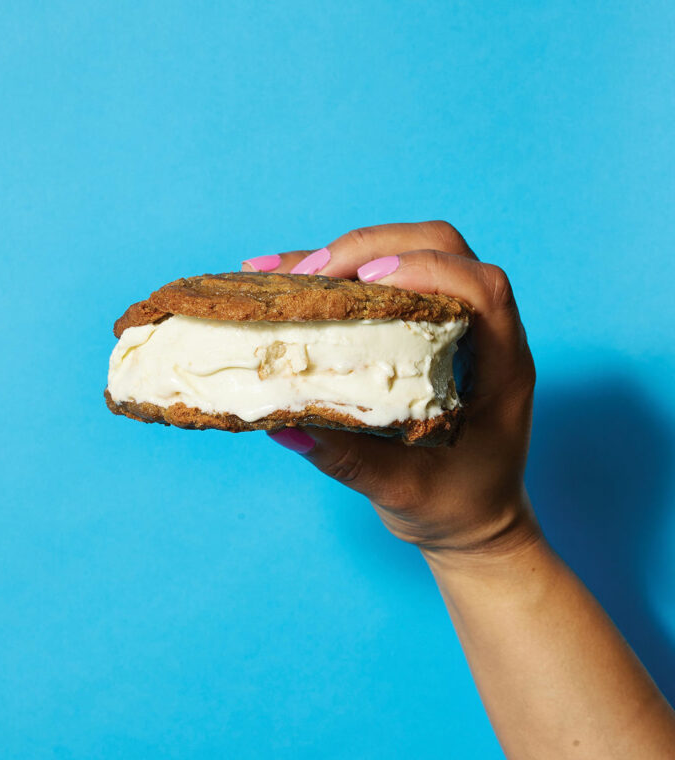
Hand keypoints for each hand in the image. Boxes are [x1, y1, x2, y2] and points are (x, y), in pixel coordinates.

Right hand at [243, 222, 538, 554]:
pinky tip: (286, 283)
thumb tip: (285, 424)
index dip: (428, 269)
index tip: (366, 281)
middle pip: (443, 246)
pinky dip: (337, 279)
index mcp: (502, 369)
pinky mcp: (423, 328)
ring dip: (348, 256)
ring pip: (410, 254)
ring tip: (282, 274)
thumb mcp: (404, 491)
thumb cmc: (455, 507)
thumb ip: (350, 461)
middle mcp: (484, 333)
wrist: (474, 520)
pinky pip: (383, 286)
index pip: (484, 289)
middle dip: (371, 248)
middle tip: (308, 276)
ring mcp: (454, 325)